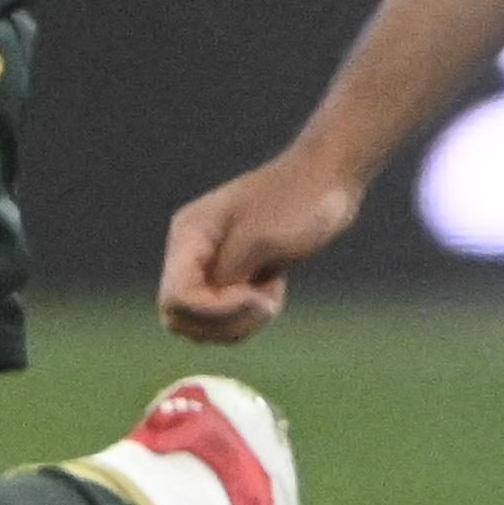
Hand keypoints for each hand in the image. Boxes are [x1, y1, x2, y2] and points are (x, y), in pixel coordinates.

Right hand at [161, 146, 362, 344]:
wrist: (328, 180)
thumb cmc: (297, 201)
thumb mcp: (260, 241)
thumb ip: (226, 277)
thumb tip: (202, 308)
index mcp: (189, 235)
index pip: (175, 298)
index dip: (212, 311)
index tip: (255, 294)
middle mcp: (192, 252)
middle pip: (183, 318)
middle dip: (225, 322)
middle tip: (265, 303)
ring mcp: (211, 265)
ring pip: (204, 324)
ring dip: (241, 321)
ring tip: (272, 294)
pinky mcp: (233, 276)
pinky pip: (227, 317)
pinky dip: (250, 315)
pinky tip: (273, 287)